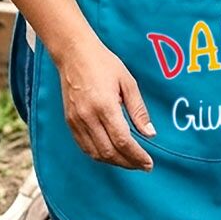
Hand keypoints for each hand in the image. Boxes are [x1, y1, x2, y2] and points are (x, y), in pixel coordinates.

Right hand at [56, 37, 154, 170]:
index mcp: (104, 106)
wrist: (74, 54)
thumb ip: (138, 110)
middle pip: (109, 152)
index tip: (149, 163)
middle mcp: (88, 117)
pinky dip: (99, 155)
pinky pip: (84, 147)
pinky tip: (112, 154)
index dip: (137, 156)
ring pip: (95, 153)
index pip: (122, 141)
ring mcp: (76, 121)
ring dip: (114, 162)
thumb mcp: (128, 82)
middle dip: (128, 163)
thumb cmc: (104, 64)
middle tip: (143, 165)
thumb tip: (150, 134)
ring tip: (130, 162)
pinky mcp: (70, 122)